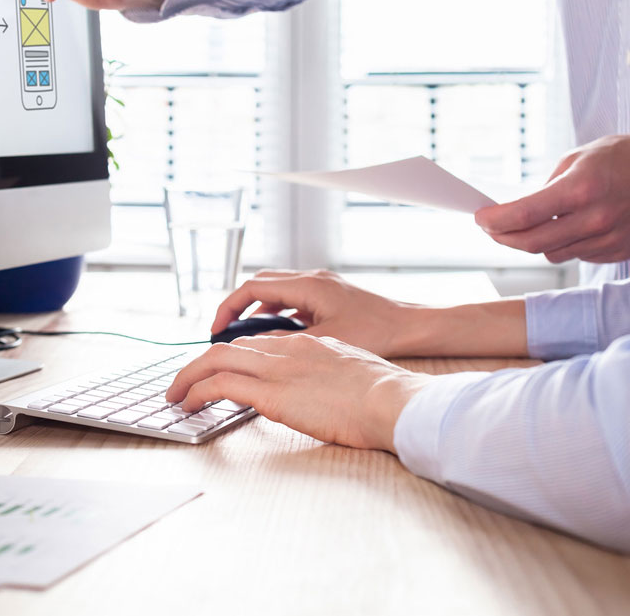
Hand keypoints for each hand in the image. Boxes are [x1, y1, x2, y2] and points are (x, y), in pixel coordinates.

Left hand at [165, 335, 428, 450]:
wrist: (392, 401)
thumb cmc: (383, 396)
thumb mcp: (350, 374)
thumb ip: (325, 375)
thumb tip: (317, 391)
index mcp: (307, 344)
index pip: (256, 343)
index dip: (231, 356)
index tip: (217, 370)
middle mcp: (286, 349)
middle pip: (229, 348)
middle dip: (200, 364)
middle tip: (183, 381)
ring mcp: (277, 368)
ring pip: (215, 360)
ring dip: (189, 377)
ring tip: (175, 395)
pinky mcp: (270, 392)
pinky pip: (219, 385)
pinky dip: (197, 391)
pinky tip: (188, 405)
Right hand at [210, 269, 528, 358]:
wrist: (413, 326)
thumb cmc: (377, 332)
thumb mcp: (324, 342)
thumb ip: (286, 343)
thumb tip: (254, 349)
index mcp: (307, 285)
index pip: (253, 288)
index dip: (229, 308)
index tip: (216, 330)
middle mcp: (312, 279)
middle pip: (260, 285)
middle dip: (237, 307)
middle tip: (223, 333)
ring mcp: (322, 285)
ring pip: (276, 291)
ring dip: (257, 311)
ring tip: (245, 338)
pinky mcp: (330, 295)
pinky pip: (293, 299)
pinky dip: (277, 313)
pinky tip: (278, 336)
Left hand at [474, 127, 629, 263]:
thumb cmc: (622, 157)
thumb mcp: (575, 160)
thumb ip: (545, 189)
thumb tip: (518, 211)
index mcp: (580, 190)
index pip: (523, 215)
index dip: (495, 221)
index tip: (480, 218)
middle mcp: (595, 219)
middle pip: (532, 243)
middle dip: (503, 237)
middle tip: (491, 228)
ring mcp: (609, 239)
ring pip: (553, 253)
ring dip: (534, 241)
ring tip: (531, 224)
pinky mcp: (619, 251)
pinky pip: (577, 255)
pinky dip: (565, 244)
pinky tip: (568, 227)